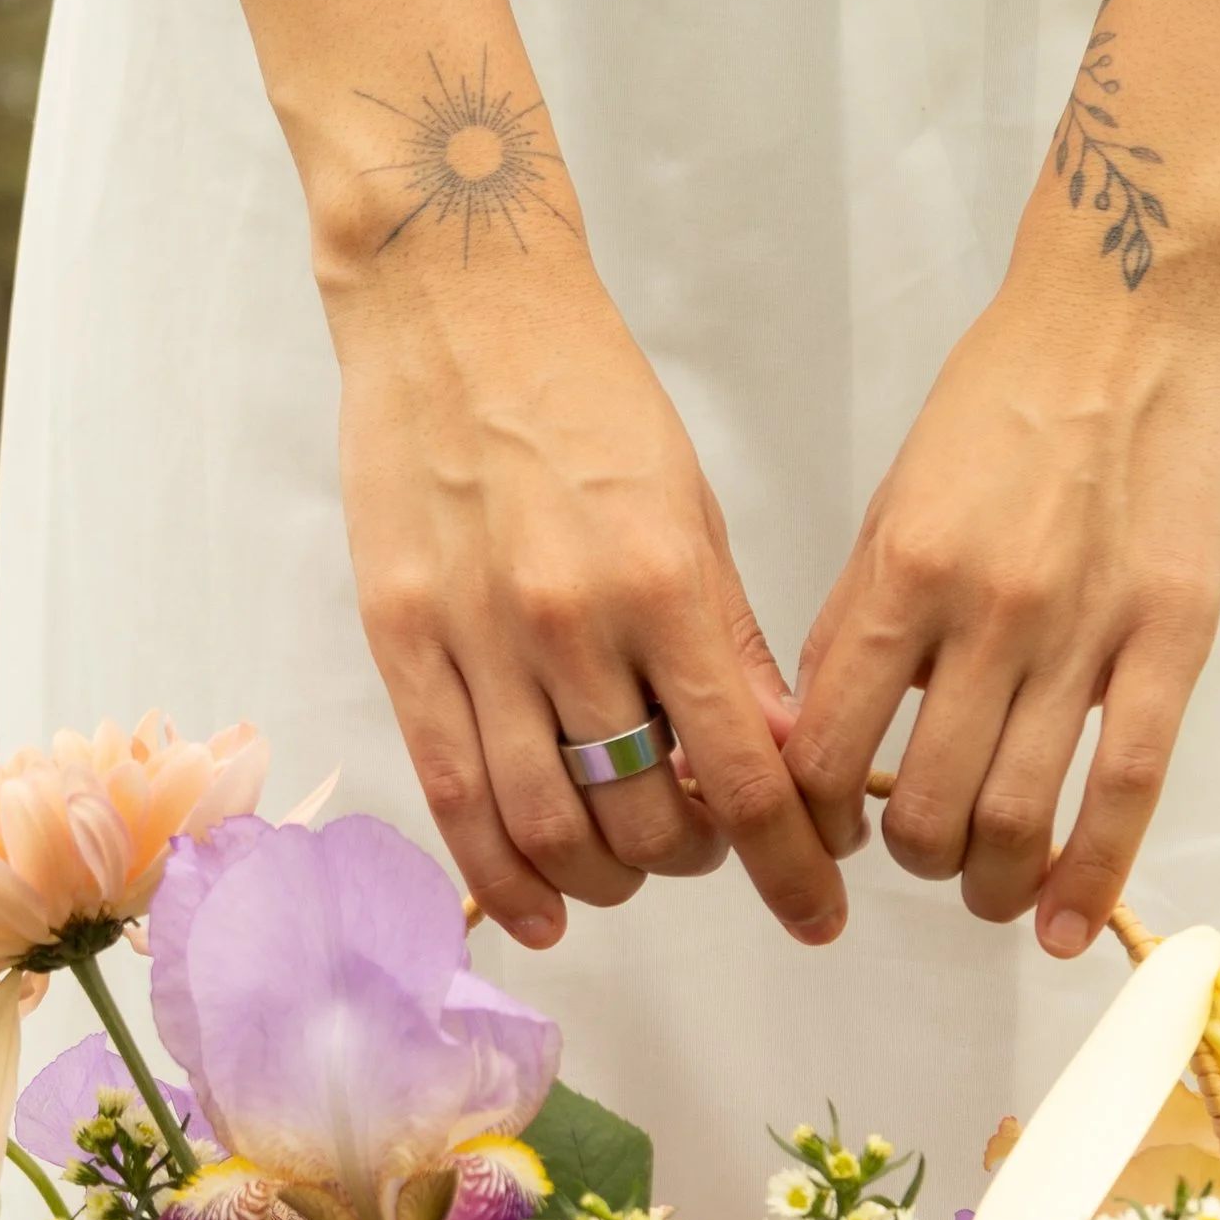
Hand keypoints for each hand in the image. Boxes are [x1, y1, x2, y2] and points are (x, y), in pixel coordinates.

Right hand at [319, 230, 846, 953]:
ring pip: (551, 823)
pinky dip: (502, 874)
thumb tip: (783, 758)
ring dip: (607, 876)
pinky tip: (542, 910)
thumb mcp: (690, 509)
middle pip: (647, 814)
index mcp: (665, 582)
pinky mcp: (402, 642)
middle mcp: (572, 622)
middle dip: (695, 859)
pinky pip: (454, 794)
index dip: (787, 862)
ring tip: (630, 866)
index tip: (817, 910)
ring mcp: (478, 636)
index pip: (746, 772)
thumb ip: (730, 644)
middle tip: (708, 846)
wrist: (456, 308)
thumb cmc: (586, 396)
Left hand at [785, 259, 1219, 952]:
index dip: (814, 822)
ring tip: (991, 889)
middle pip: (929, 807)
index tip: (826, 837)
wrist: (1132, 318)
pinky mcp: (1173, 637)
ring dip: (993, 883)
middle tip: (923, 858)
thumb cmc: (1008, 398)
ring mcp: (1084, 629)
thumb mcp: (899, 497)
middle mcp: (985, 612)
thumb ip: (865, 616)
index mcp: (900, 572)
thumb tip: (829, 731)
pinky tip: (1066, 923)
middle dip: (914, 862)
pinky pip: (1129, 787)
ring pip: (1022, 817)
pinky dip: (1092, 874)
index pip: (829, 749)